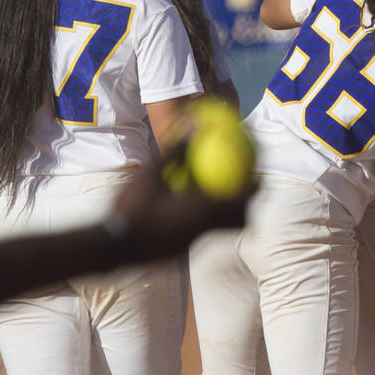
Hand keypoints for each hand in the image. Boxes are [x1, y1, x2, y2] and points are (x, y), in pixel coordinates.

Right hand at [109, 147, 252, 264]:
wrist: (113, 247)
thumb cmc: (131, 207)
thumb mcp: (151, 175)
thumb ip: (175, 151)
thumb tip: (193, 124)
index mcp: (202, 210)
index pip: (241, 200)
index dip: (255, 188)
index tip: (261, 175)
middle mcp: (203, 229)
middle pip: (239, 220)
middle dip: (248, 205)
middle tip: (250, 188)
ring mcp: (193, 243)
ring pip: (221, 230)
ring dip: (227, 216)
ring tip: (225, 200)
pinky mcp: (180, 251)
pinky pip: (202, 234)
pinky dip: (206, 222)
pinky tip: (194, 212)